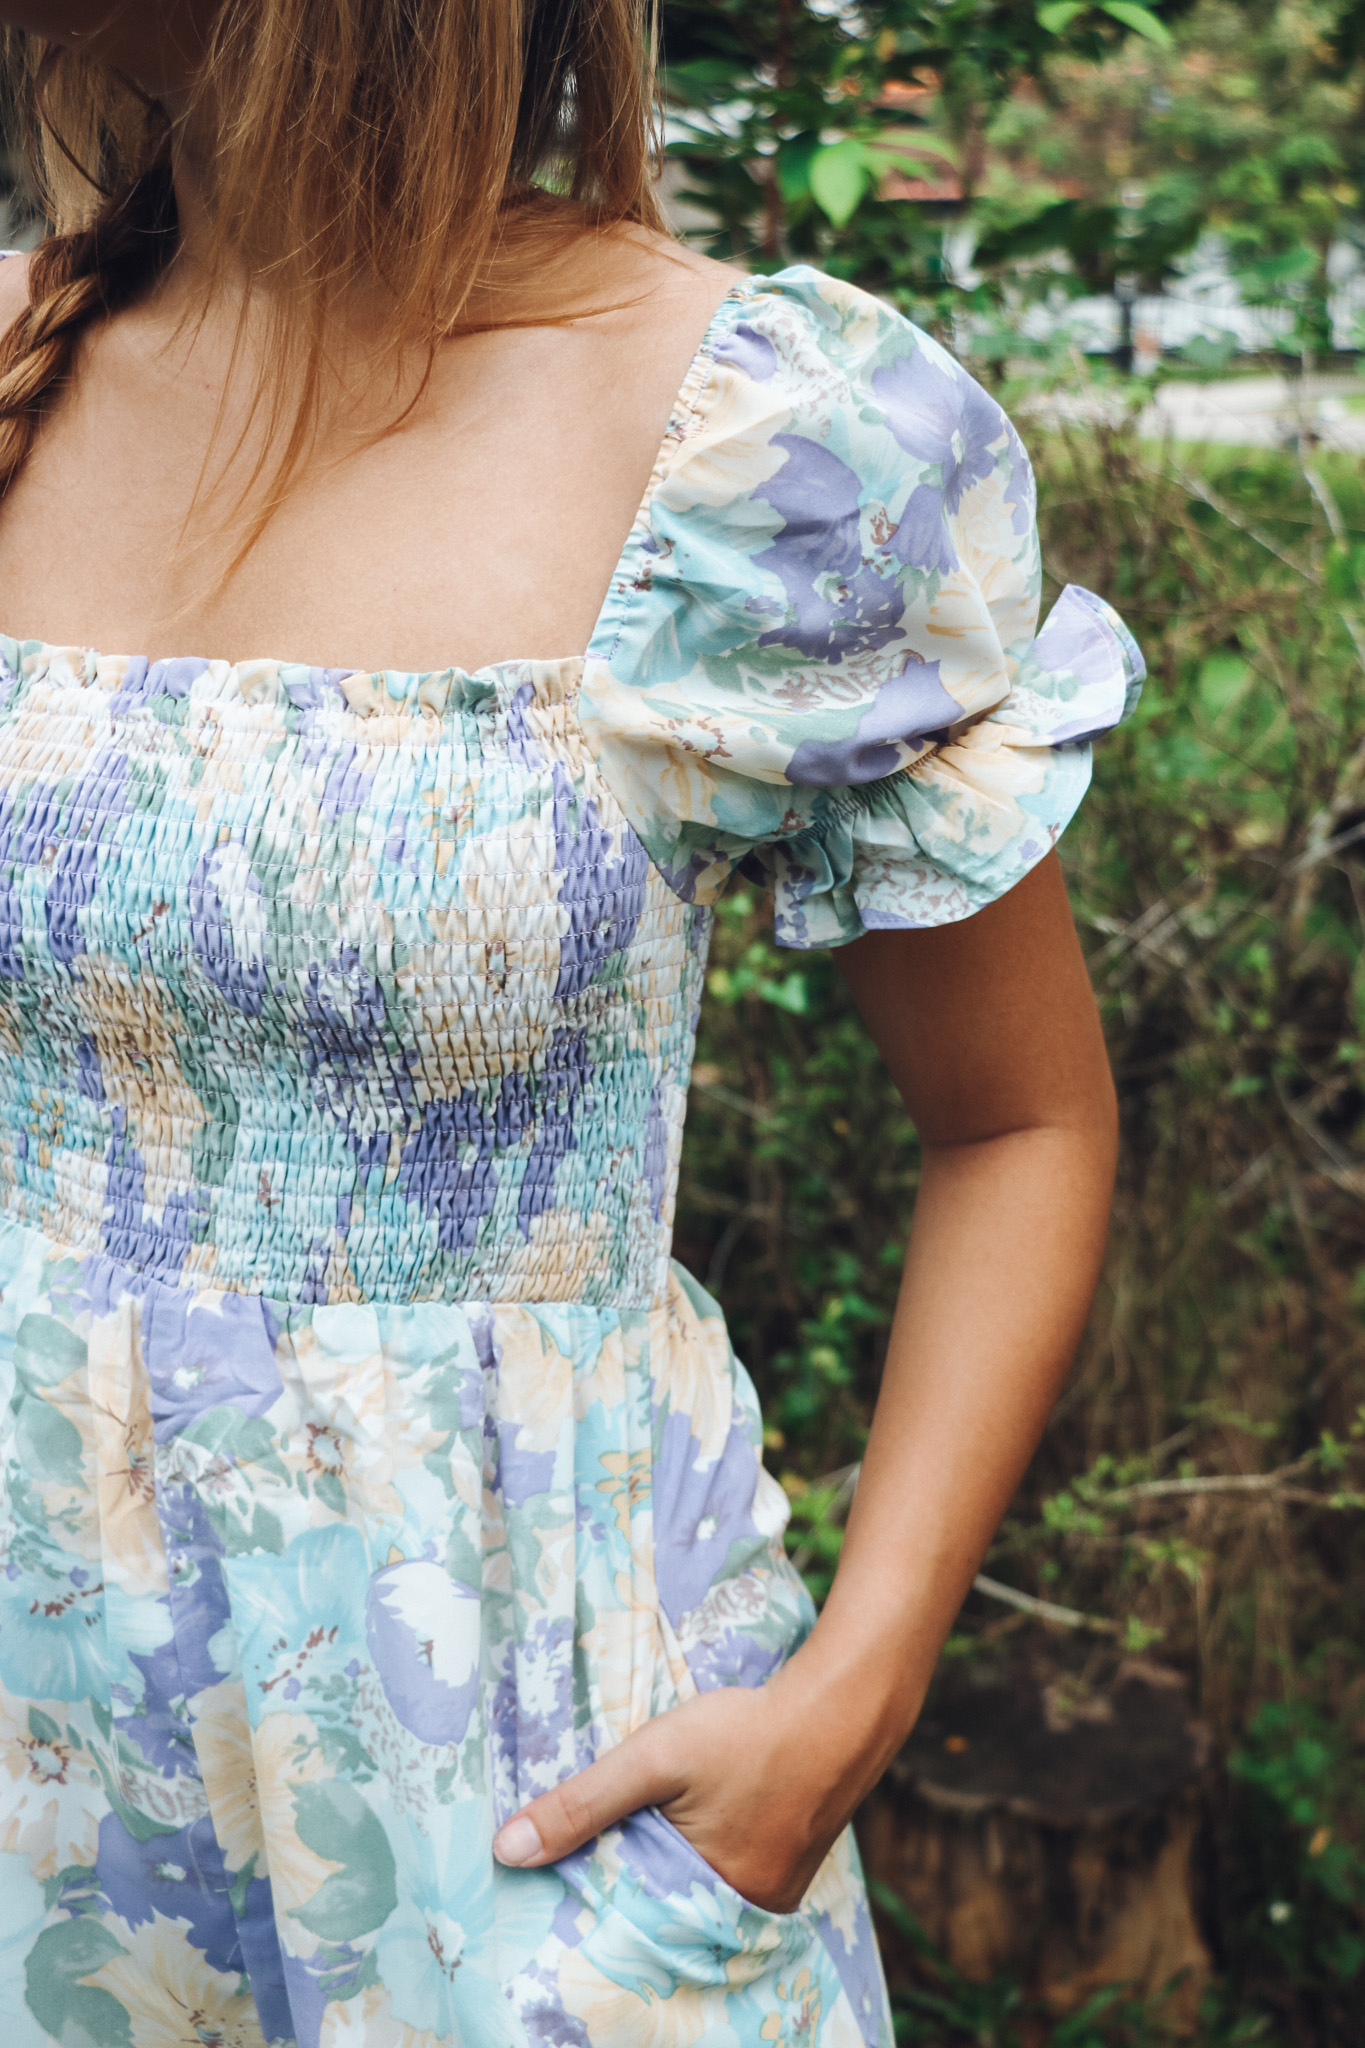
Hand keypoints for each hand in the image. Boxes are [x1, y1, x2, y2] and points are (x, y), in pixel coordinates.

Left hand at [490, 1660, 883, 1913]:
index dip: (595, 1896)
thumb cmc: (746, 1732)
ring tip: (645, 1828)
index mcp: (711, 1902)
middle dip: (631, 1880)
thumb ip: (581, 1803)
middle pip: (667, 1909)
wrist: (841, 1707)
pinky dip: (706, 1854)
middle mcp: (748, 1910)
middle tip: (597, 1846)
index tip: (559, 1878)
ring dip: (670, 1864)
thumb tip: (508, 1851)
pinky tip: (696, 1819)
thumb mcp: (652, 1759)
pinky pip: (733, 1874)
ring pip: (700, 1889)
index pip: (632, 1921)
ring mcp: (777, 1890)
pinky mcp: (793, 1864)